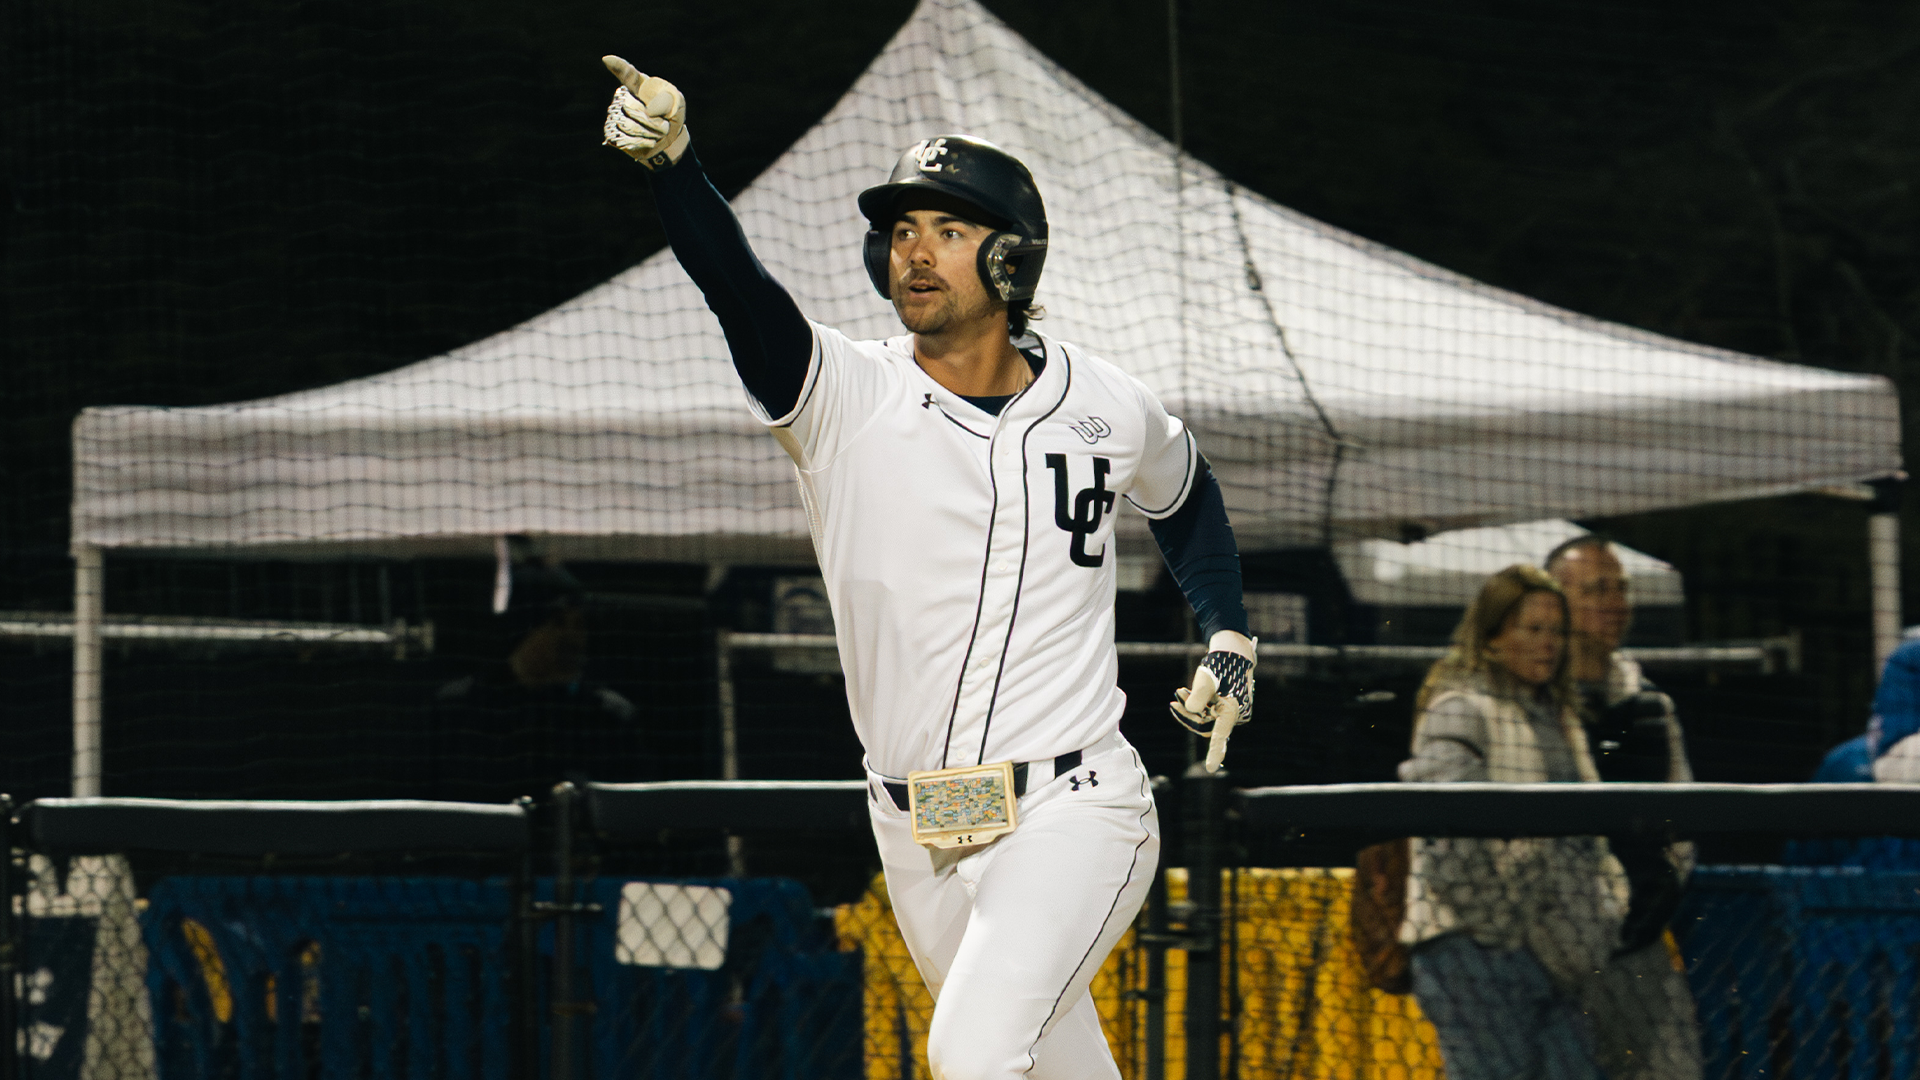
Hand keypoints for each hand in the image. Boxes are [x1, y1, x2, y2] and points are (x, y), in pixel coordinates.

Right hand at [601, 55, 689, 168]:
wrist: (667, 139)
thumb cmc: (671, 116)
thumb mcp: (677, 104)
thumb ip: (666, 101)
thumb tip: (648, 111)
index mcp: (640, 86)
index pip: (628, 75)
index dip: (618, 67)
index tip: (607, 60)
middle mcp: (624, 98)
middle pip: (630, 107)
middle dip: (651, 121)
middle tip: (663, 124)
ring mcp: (616, 114)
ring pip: (628, 126)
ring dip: (648, 134)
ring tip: (655, 133)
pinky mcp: (613, 132)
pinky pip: (623, 139)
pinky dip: (639, 143)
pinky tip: (645, 141)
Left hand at [1170, 630, 1255, 771]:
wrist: (1232, 655)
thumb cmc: (1219, 665)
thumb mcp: (1205, 679)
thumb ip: (1198, 696)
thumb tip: (1190, 711)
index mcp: (1232, 711)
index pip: (1220, 735)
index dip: (1215, 752)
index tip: (1210, 768)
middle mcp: (1234, 716)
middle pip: (1204, 726)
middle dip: (1188, 714)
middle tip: (1176, 697)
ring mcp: (1231, 715)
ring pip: (1204, 720)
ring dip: (1190, 709)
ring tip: (1180, 691)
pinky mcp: (1226, 711)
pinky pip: (1207, 716)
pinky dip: (1196, 707)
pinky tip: (1186, 694)